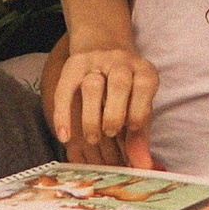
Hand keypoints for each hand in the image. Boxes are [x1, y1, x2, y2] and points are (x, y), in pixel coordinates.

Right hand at [52, 42, 156, 164]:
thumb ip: (140, 136)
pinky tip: (64, 136)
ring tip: (93, 138)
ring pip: (92, 86)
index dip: (139, 112)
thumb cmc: (126, 87)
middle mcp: (121, 62)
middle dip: (115, 114)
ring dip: (92, 116)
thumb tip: (144, 166)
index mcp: (143, 71)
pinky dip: (63, 114)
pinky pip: (65, 90)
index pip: (145, 87)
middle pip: (119, 85)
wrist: (103, 42)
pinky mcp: (73, 65)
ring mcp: (96, 61)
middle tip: (110, 133)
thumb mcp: (138, 104)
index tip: (131, 129)